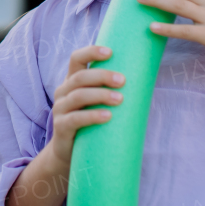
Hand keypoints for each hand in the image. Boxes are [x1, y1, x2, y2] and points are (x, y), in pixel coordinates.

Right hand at [48, 45, 124, 165]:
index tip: (111, 52)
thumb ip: (109, 90)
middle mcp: (63, 91)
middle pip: (80, 77)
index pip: (77, 59)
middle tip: (123, 81)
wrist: (69, 153)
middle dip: (102, 76)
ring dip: (101, 95)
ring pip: (78, 95)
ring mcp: (60, 109)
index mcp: (71, 81)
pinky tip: (107, 116)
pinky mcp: (61, 127)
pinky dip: (92, 116)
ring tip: (120, 99)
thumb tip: (144, 78)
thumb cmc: (90, 123)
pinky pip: (75, 118)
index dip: (91, 52)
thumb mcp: (96, 102)